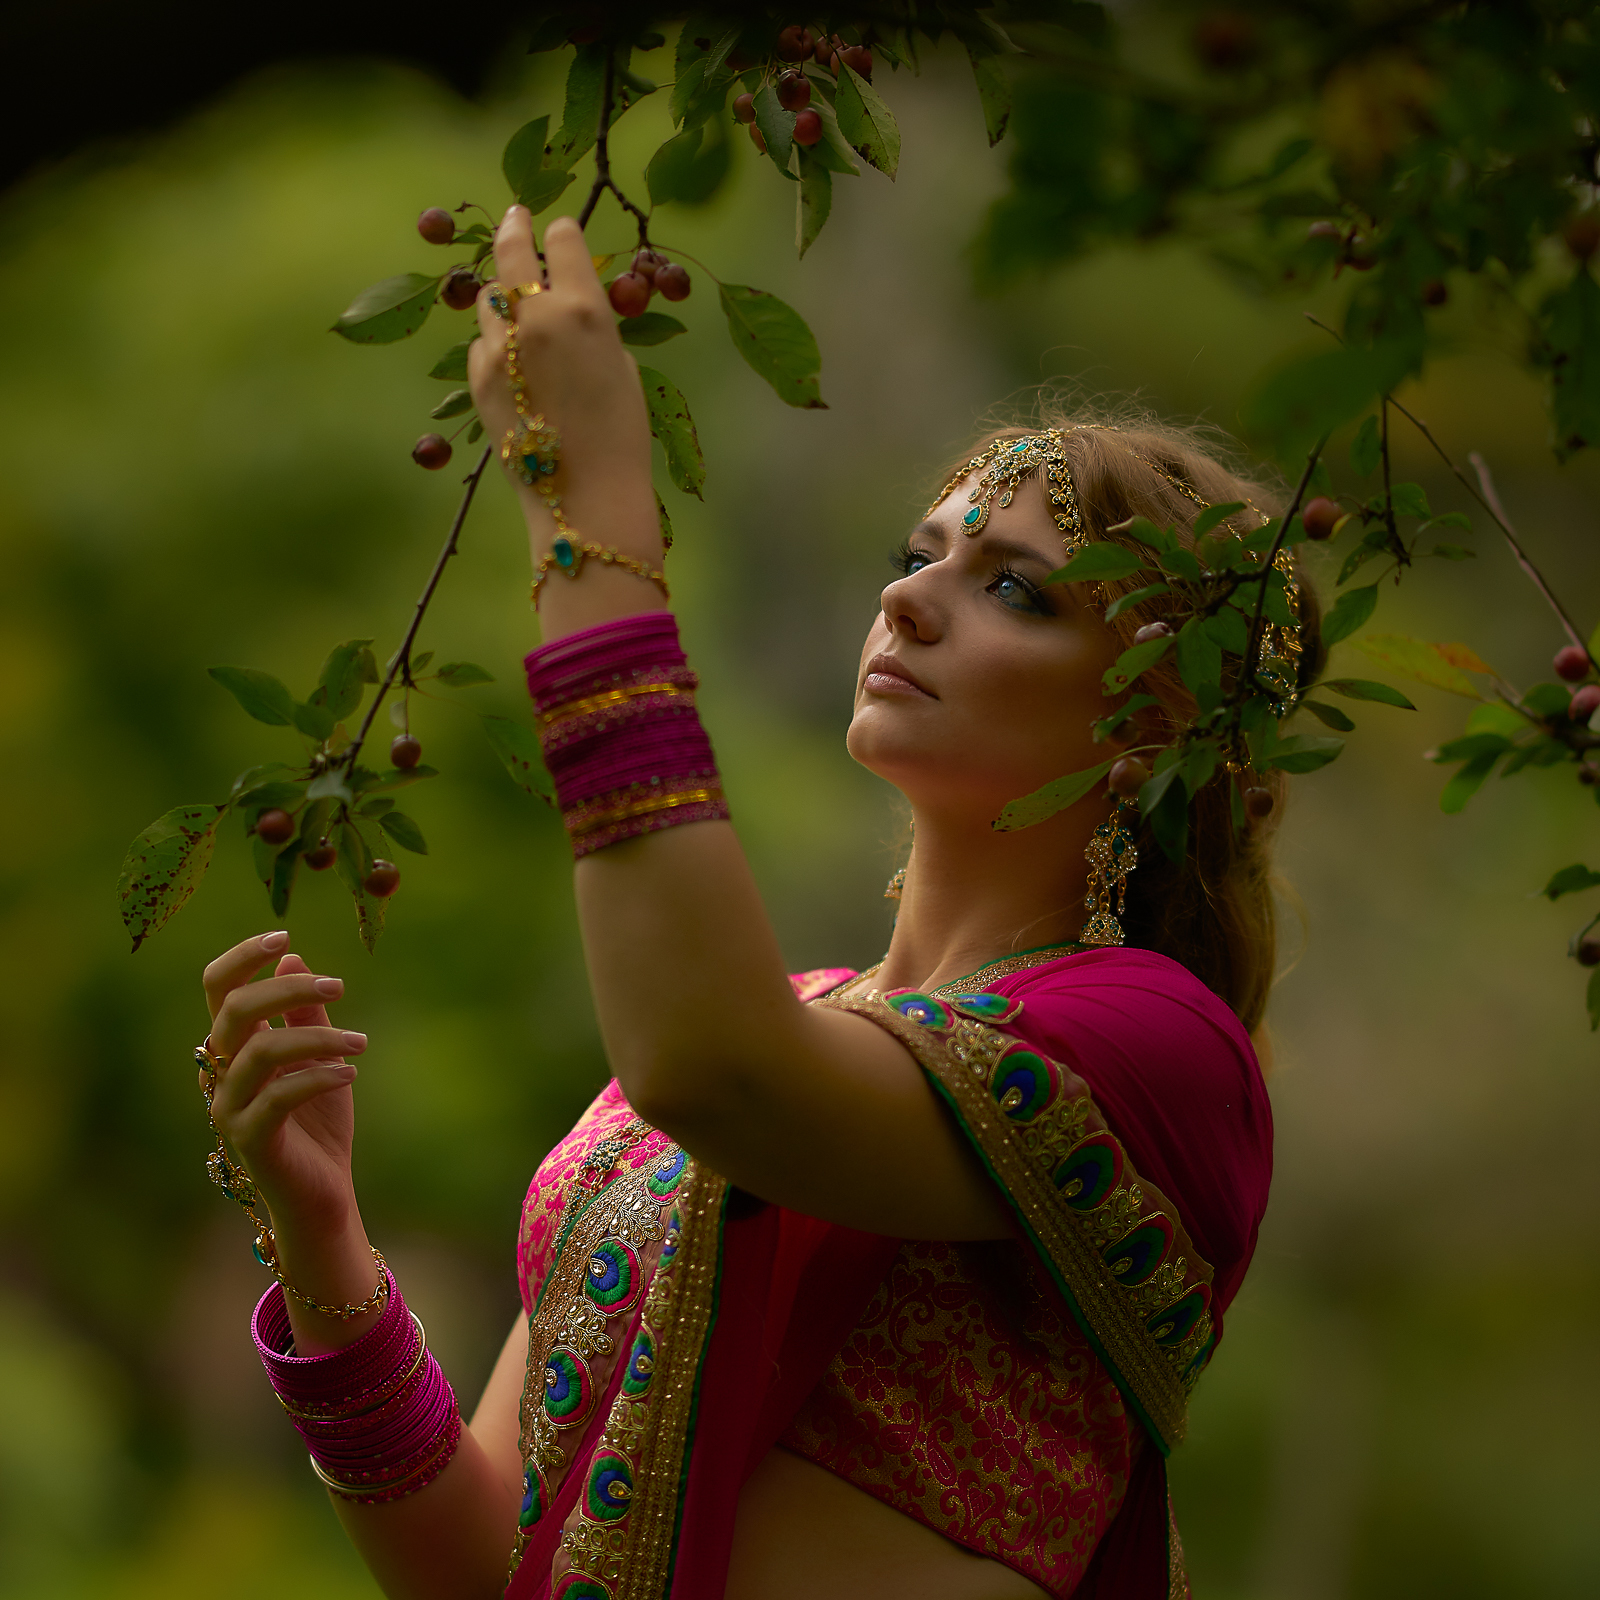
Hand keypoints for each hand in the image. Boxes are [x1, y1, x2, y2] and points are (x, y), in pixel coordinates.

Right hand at [201, 930, 367, 1238]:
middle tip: (339, 986)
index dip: (242, 958)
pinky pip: (279, 1097)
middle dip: (288, 989)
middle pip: (234, 1011)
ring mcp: (230, 1108)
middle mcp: (221, 1072)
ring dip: (317, 1037)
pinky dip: (319, 1076)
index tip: (284, 935)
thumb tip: (293, 955)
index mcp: (234, 1045)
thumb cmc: (318, 1121)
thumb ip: (305, 1012)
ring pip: (260, 1052)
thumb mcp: (320, 1054)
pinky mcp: (251, 1140)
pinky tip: (351, 1072)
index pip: (217, 987)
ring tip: (362, 1041)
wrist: (322, 1191)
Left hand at [468, 209, 659, 590]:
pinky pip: (482, 342)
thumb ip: (594, 327)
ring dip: (503, 292)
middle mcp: (535, 316)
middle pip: (512, 250)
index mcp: (583, 307)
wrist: (584, 496)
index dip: (562, 235)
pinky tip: (511, 361)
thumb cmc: (621, 436)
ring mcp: (499, 346)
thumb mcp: (622, 368)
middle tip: (516, 216)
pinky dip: (495, 342)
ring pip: (490, 297)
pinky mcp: (477, 377)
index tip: (560, 234)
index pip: (562, 240)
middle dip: (515, 228)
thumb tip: (573, 308)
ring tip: (514, 299)